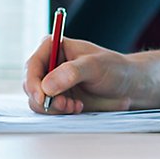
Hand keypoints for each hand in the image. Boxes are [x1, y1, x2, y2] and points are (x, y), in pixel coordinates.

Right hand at [23, 36, 159, 113]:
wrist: (128, 86)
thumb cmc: (114, 69)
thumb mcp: (95, 66)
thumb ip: (71, 73)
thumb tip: (46, 86)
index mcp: (54, 47)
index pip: (32, 65)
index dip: (33, 83)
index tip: (43, 97)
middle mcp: (49, 64)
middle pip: (31, 85)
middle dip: (46, 99)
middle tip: (66, 105)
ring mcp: (53, 83)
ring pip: (38, 101)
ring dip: (54, 107)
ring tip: (75, 106)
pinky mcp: (59, 98)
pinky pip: (49, 109)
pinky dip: (60, 112)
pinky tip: (77, 107)